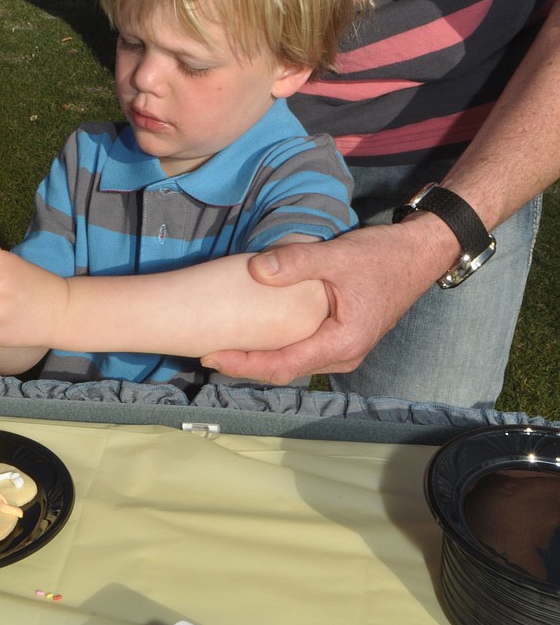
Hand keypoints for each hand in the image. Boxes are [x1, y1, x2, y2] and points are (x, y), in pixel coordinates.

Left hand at [200, 221, 452, 383]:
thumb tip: (255, 270)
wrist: (418, 255)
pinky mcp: (342, 338)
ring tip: (225, 346)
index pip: (283, 365)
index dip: (245, 364)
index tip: (212, 356)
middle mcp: (343, 355)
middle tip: (206, 352)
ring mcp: (344, 350)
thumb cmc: (382, 257)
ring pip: (294, 363)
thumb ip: (297, 262)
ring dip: (260, 358)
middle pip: (285, 370)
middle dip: (246, 365)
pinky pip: (303, 351)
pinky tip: (256, 333)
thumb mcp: (338, 255)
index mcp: (342, 343)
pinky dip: (277, 347)